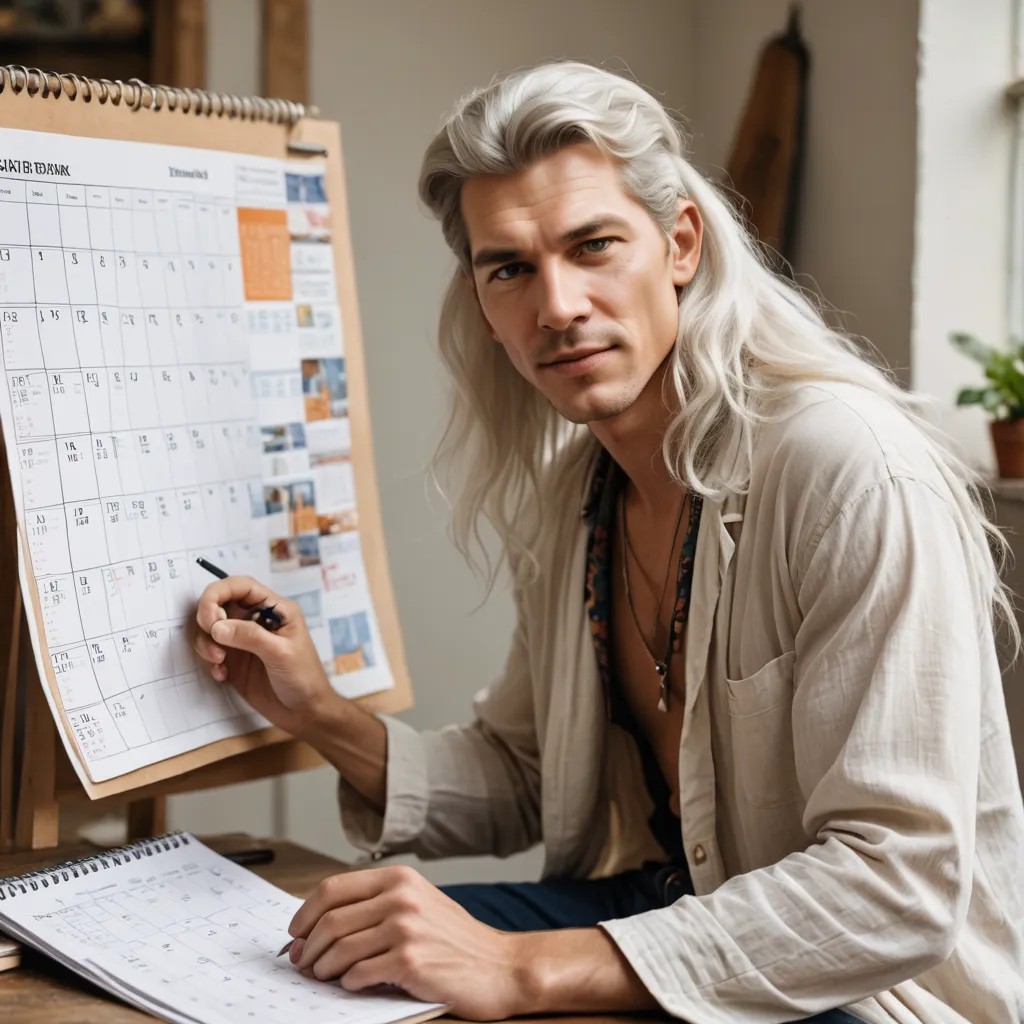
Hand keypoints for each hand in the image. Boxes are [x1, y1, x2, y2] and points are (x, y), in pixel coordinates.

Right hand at [191, 575, 333, 736]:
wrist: (304, 712)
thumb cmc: (304, 678)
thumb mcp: (281, 653)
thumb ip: (250, 636)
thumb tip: (217, 626)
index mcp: (274, 609)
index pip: (240, 586)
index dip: (218, 593)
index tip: (209, 616)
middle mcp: (256, 619)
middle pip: (219, 603)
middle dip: (208, 619)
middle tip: (213, 642)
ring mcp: (243, 640)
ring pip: (210, 628)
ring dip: (205, 643)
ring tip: (219, 662)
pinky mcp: (234, 659)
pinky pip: (209, 650)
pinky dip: (208, 660)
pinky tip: (222, 675)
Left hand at [287, 865, 529, 1019]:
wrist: (499, 966)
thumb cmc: (454, 939)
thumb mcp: (416, 905)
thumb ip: (374, 906)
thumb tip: (319, 927)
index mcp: (399, 879)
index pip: (332, 889)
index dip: (305, 914)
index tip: (296, 932)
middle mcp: (400, 898)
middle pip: (330, 921)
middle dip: (308, 946)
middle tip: (303, 962)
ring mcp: (405, 929)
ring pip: (339, 949)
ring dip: (323, 968)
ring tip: (323, 976)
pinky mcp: (409, 962)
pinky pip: (359, 974)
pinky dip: (348, 983)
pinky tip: (353, 984)